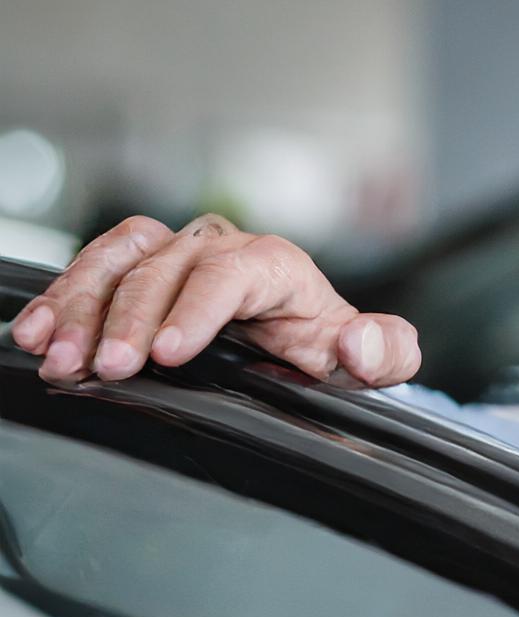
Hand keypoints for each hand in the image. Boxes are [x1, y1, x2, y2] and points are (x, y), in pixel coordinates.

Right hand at [9, 214, 420, 388]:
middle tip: (102, 368)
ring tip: (57, 356)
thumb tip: (359, 341)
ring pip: (119, 260)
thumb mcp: (373, 358)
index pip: (232, 275)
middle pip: (164, 269)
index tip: (167, 353)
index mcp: (277, 265)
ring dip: (80, 308)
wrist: (303, 340)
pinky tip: (34, 332)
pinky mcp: (140, 266)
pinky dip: (60, 298)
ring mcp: (175, 254)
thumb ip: (385, 352)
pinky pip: (94, 267)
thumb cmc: (331, 347)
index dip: (196, 310)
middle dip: (128, 320)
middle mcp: (221, 248)